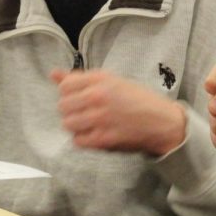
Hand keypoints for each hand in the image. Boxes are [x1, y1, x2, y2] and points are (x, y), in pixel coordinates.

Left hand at [50, 69, 186, 155]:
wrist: (162, 122)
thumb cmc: (138, 100)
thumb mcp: (111, 81)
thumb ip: (80, 78)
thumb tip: (53, 74)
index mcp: (100, 79)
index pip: (64, 86)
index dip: (69, 94)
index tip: (80, 98)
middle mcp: (98, 96)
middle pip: (63, 106)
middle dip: (72, 110)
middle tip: (87, 113)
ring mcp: (100, 118)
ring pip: (68, 124)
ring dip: (76, 126)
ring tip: (90, 124)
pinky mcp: (104, 139)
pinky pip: (78, 141)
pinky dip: (84, 140)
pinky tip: (96, 134)